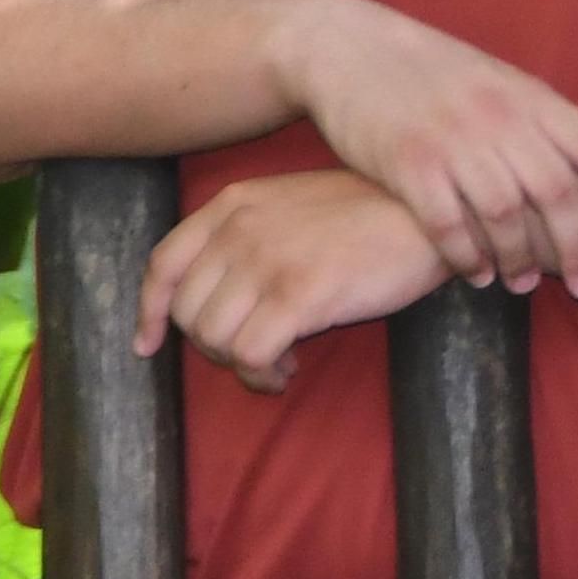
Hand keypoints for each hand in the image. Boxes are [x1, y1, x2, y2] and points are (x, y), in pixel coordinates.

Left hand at [136, 169, 446, 390]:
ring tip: (276, 362)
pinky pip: (250, 355)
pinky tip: (288, 370)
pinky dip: (262, 375)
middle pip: (189, 313)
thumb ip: (246, 234)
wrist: (427, 211)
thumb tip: (211, 296)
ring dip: (241, 365)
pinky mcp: (300, 293)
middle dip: (213, 347)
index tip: (149, 344)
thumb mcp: (291, 205)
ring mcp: (268, 259)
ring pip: (214, 339)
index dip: (150, 312)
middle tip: (253, 353)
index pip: (163, 263)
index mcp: (234, 203)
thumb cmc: (367, 215)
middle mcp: (241, 228)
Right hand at [277, 0, 577, 294]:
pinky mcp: (407, 162)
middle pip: (555, 190)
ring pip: (504, 213)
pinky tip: (478, 273)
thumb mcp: (499, 82)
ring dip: (521, 256)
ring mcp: (452, 139)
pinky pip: (447, 223)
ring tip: (526, 283)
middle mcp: (498, 116)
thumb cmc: (436, 72)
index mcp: (528, 95)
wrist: (352, 48)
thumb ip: (541, 121)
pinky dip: (468, 255)